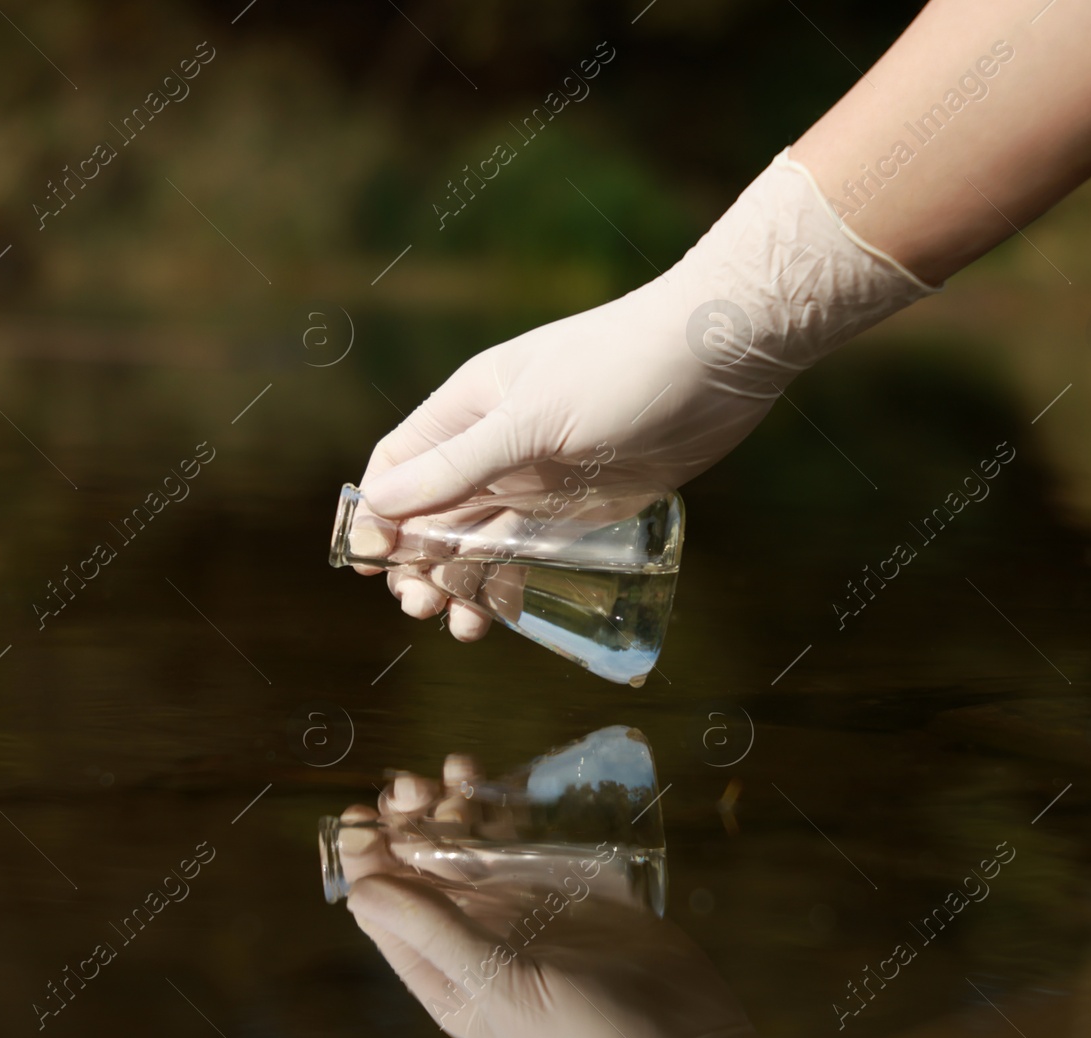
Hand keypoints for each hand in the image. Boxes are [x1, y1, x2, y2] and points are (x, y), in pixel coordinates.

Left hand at [336, 758, 780, 1037]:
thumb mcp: (501, 992)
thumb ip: (437, 935)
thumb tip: (359, 889)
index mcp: (451, 974)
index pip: (390, 910)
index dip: (370, 861)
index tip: (360, 816)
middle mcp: (485, 935)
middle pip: (430, 864)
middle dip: (414, 819)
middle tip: (413, 783)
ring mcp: (534, 907)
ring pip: (482, 842)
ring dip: (462, 803)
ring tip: (459, 769)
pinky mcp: (582, 884)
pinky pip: (540, 834)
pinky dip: (521, 804)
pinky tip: (508, 779)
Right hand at [356, 149, 935, 639]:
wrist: (719, 360)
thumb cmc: (619, 370)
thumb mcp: (530, 420)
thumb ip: (457, 467)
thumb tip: (379, 505)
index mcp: (472, 409)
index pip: (401, 465)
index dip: (378, 512)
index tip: (371, 562)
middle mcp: (499, 446)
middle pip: (434, 513)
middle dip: (417, 561)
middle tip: (417, 604)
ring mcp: (542, 479)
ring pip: (481, 540)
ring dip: (460, 582)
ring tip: (459, 624)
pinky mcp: (587, 506)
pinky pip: (534, 553)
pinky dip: (510, 584)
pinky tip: (500, 613)